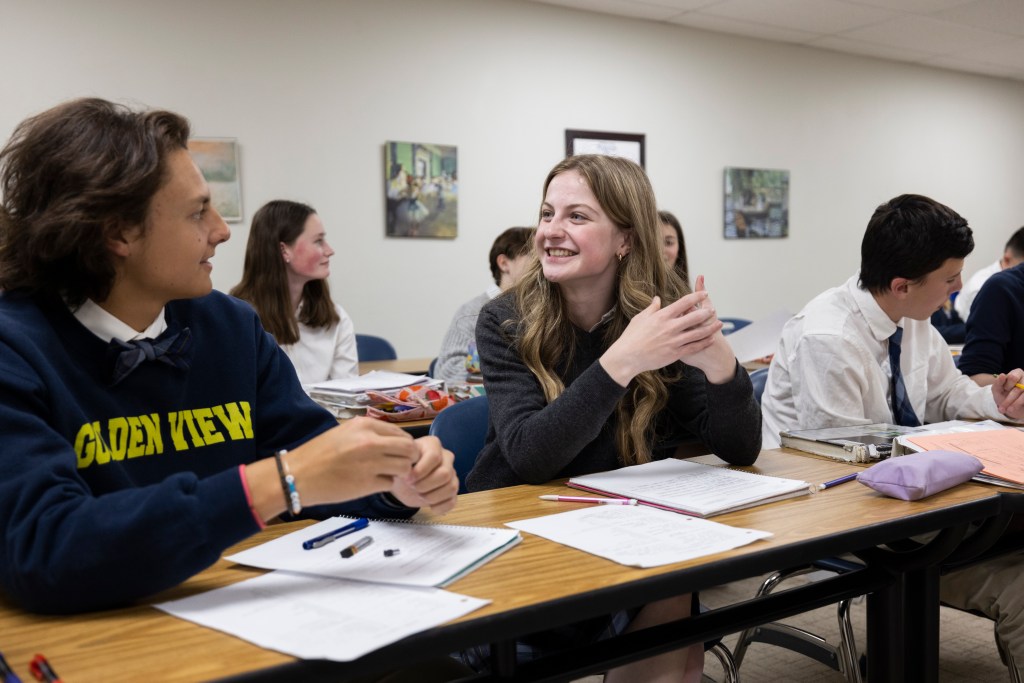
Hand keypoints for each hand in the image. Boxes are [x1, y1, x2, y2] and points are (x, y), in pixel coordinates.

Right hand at [288, 417, 419, 506]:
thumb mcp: (345, 432)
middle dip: (409, 458)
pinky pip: (390, 483)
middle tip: (400, 465)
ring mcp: (370, 463)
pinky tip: (373, 483)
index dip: (403, 444)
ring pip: (405, 466)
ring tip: (385, 474)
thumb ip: (370, 433)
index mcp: (365, 425)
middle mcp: (370, 441)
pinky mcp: (367, 484)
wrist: (298, 475)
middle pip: (409, 448)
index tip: (398, 452)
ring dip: (399, 472)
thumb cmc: (319, 454)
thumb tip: (394, 440)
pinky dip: (386, 484)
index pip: (401, 432)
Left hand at [389, 436, 458, 513]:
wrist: (403, 481)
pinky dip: (440, 507)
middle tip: (412, 487)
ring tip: (420, 495)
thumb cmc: (403, 468)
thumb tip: (408, 471)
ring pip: (451, 487)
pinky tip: (430, 506)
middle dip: (425, 485)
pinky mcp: (452, 490)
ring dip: (432, 497)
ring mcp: (452, 474)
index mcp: (433, 445)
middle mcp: (446, 457)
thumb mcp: (400, 462)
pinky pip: (453, 500)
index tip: (407, 479)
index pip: (434, 457)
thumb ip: (403, 463)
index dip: (420, 471)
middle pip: (445, 474)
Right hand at [600, 275, 735, 384]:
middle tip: (713, 311)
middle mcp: (670, 327)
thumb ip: (652, 308)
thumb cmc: (631, 337)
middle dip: (706, 313)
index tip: (704, 294)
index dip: (696, 297)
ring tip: (719, 324)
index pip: (684, 303)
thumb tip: (657, 299)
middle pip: (694, 317)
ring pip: (697, 333)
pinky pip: (693, 347)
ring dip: (710, 328)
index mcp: (662, 316)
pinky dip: (704, 342)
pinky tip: (710, 339)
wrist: (627, 357)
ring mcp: (674, 341)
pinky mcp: (675, 353)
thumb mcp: (640, 318)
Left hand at [992, 369, 1023, 419]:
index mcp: (1017, 373)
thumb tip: (1002, 375)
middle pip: (1019, 388)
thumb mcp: (997, 389)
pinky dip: (1019, 406)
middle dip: (1009, 399)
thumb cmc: (1003, 394)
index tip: (1004, 390)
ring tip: (1008, 410)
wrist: (1009, 406)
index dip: (1008, 385)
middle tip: (1002, 408)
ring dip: (1015, 404)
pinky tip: (1014, 410)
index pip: (1013, 377)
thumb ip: (998, 382)